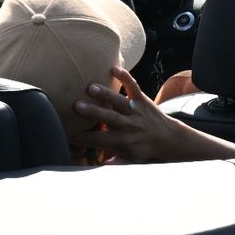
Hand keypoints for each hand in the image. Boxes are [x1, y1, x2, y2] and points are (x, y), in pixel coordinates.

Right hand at [73, 66, 234, 162]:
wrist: (169, 138)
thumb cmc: (144, 149)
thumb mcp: (129, 160)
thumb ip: (113, 162)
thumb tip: (96, 166)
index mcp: (122, 141)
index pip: (98, 139)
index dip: (81, 137)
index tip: (66, 132)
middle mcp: (128, 125)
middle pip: (108, 118)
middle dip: (93, 112)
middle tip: (76, 106)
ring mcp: (135, 111)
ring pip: (119, 102)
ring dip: (105, 94)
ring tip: (90, 87)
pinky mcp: (142, 99)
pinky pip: (134, 87)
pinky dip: (126, 77)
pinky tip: (114, 68)